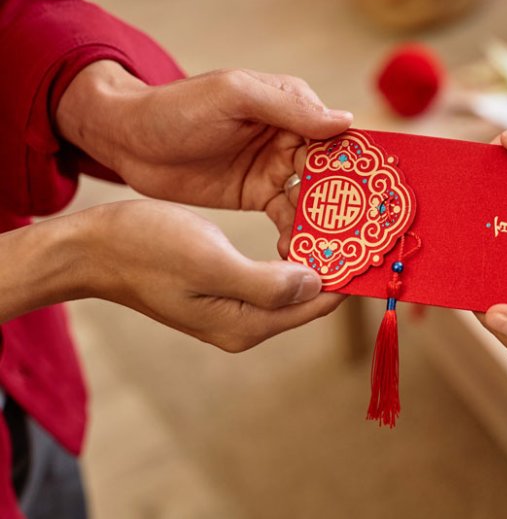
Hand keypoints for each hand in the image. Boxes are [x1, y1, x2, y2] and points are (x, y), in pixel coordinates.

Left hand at [57, 61, 352, 255]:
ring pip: (315, 198)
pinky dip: (301, 235)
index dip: (364, 161)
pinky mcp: (258, 195)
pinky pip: (289, 218)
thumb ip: (289, 109)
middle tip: (372, 232)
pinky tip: (307, 255)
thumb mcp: (235, 97)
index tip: (386, 191)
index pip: (340, 134)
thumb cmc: (179, 108)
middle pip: (335, 171)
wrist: (129, 140)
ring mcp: (276, 169)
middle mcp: (292, 138)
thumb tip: (347, 123)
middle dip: (354, 200)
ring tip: (343, 250)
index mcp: (293, 106)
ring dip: (330, 222)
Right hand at [77, 200, 341, 351]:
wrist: (94, 248)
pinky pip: (274, 274)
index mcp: (246, 324)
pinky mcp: (225, 288)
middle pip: (310, 298)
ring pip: (294, 284)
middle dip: (338, 265)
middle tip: (366, 222)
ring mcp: (235, 308)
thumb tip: (316, 285)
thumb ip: (266, 282)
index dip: (348, 275)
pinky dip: (293, 252)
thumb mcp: (210, 262)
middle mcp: (246, 323)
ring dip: (317, 256)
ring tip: (344, 219)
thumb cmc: (147, 249)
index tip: (376, 241)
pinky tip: (304, 225)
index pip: (316, 305)